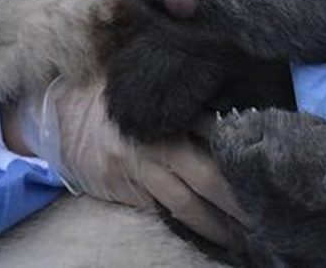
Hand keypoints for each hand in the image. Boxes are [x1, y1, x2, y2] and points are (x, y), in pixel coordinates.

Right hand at [5, 79, 246, 248]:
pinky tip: (205, 233)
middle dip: (236, 200)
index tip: (266, 167)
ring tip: (241, 237)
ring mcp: (138, 172)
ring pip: (185, 204)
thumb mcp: (149, 87)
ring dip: (215, 224)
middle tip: (264, 215)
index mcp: (167, 113)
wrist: (59, 114)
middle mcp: (155, 144)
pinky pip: (160, 212)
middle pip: (207, 176)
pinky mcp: (124, 192)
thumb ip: (186, 97)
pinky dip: (183, 225)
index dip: (240, 152)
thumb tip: (233, 106)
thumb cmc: (115, 94)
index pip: (215, 132)